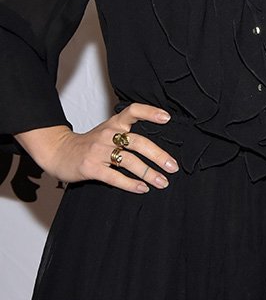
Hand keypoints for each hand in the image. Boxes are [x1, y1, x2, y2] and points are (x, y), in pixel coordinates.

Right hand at [15, 103, 177, 193]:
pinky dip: (130, 184)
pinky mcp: (90, 168)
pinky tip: (142, 188)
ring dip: (149, 173)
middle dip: (158, 155)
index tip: (167, 118)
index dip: (150, 112)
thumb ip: (126, 133)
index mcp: (113, 123)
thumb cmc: (88, 144)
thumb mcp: (106, 131)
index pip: (132, 111)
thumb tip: (157, 147)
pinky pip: (114, 177)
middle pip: (138, 142)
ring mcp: (98, 151)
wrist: (58, 153)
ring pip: (129, 161)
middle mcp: (107, 135)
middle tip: (173, 167)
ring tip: (162, 182)